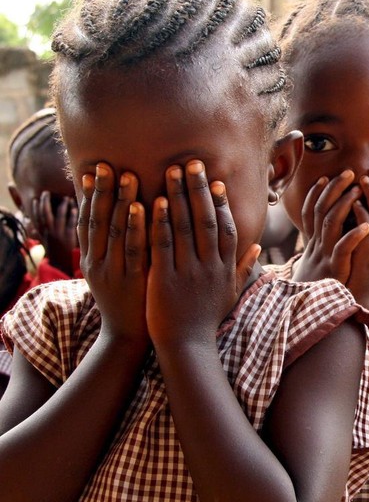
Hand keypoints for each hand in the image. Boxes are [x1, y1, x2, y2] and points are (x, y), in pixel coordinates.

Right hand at [32, 191, 78, 275]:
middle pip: (43, 215)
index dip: (35, 208)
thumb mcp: (46, 242)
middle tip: (47, 193)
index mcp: (41, 234)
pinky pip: (70, 224)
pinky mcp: (69, 238)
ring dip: (61, 206)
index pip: (35, 218)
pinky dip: (72, 215)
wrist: (62, 266)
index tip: (37, 198)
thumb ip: (43, 232)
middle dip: (44, 202)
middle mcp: (48, 234)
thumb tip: (37, 225)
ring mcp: (58, 236)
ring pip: (58, 217)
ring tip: (65, 198)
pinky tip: (75, 208)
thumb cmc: (55, 252)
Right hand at [77, 163, 147, 344]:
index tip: (94, 170)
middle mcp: (98, 262)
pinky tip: (145, 206)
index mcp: (91, 259)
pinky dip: (139, 225)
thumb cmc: (127, 300)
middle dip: (104, 191)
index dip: (91, 196)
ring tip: (129, 175)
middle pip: (99, 221)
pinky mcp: (133, 279)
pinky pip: (136, 248)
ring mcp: (114, 271)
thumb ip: (115, 247)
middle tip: (109, 164)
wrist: (129, 337)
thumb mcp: (113, 272)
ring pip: (116, 231)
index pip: (88, 221)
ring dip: (122, 201)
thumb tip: (121, 218)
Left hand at [146, 161, 258, 347]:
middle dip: (199, 190)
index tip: (216, 181)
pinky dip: (159, 221)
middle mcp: (210, 266)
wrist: (187, 346)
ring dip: (178, 196)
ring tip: (172, 171)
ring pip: (185, 227)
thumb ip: (244, 267)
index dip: (222, 204)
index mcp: (225, 268)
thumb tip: (258, 247)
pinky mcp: (165, 278)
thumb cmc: (207, 320)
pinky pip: (164, 244)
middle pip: (207, 220)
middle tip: (192, 163)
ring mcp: (189, 271)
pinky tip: (155, 201)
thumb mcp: (231, 293)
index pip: (227, 229)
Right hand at [293, 170, 368, 283]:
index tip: (327, 176)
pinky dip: (354, 236)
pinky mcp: (335, 268)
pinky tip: (366, 226)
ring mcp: (325, 254)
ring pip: (330, 224)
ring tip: (358, 190)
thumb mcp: (323, 259)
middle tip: (349, 172)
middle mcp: (317, 243)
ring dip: (345, 205)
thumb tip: (339, 224)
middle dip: (334, 189)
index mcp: (316, 240)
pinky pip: (343, 249)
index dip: (318, 193)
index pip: (313, 210)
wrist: (316, 309)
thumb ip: (330, 241)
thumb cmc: (324, 282)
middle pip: (321, 209)